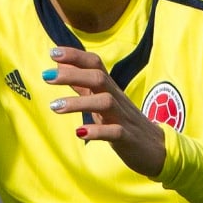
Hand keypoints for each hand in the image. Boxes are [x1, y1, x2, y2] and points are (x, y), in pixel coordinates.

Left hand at [43, 46, 166, 176]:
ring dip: (78, 103)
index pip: (95, 65)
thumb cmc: (122, 121)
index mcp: (109, 89)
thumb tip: (60, 66)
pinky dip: (96, 131)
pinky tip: (79, 132)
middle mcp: (117, 99)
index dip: (76, 56)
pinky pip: (114, 132)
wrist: (156, 149)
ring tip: (54, 107)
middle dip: (73, 75)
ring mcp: (123, 118)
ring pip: (105, 102)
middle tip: (46, 77)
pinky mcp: (128, 138)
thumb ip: (82, 85)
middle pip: (99, 78)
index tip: (52, 52)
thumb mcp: (101, 101)